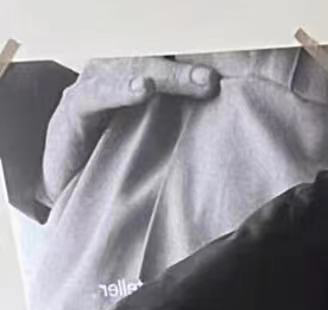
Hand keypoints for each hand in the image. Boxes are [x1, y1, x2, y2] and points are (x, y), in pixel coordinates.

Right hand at [42, 57, 221, 201]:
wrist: (67, 188)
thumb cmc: (112, 167)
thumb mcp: (150, 149)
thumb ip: (178, 136)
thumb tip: (223, 137)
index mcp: (134, 86)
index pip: (165, 69)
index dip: (191, 71)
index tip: (221, 81)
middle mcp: (113, 80)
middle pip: (151, 66)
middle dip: (182, 72)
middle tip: (210, 80)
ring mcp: (93, 90)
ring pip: (129, 72)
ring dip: (163, 76)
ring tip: (191, 81)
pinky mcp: (73, 109)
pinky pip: (98, 94)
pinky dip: (121, 90)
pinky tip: (143, 90)